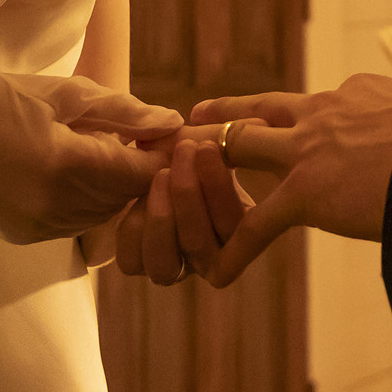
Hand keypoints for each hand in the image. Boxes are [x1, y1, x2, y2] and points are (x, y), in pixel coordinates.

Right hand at [0, 70, 178, 243]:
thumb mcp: (56, 92)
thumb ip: (118, 111)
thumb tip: (169, 122)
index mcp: (62, 165)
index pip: (141, 173)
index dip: (166, 155)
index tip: (175, 133)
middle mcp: (54, 207)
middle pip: (128, 198)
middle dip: (144, 169)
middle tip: (147, 134)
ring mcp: (40, 227)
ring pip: (107, 212)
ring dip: (118, 183)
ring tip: (109, 145)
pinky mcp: (28, 235)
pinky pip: (80, 220)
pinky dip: (91, 196)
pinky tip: (79, 166)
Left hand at [113, 133, 249, 284]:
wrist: (144, 160)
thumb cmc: (188, 149)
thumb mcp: (207, 142)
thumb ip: (226, 138)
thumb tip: (259, 125)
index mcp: (239, 230)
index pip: (235, 227)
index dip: (218, 189)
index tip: (206, 148)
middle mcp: (208, 257)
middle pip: (200, 246)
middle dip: (189, 195)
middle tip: (182, 151)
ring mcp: (173, 265)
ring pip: (166, 266)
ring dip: (163, 217)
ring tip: (160, 174)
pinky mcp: (137, 263)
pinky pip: (133, 262)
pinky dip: (135, 228)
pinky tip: (135, 196)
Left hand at [187, 73, 391, 286]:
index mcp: (360, 93)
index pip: (316, 102)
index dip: (297, 115)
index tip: (282, 118)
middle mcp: (326, 111)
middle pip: (262, 110)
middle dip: (226, 114)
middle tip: (198, 116)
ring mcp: (310, 149)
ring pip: (238, 149)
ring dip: (206, 165)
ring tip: (179, 179)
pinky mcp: (307, 192)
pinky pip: (256, 225)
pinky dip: (234, 250)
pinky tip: (217, 273)